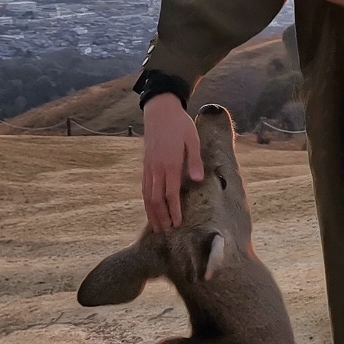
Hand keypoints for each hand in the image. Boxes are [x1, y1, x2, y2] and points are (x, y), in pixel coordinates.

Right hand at [141, 94, 202, 230]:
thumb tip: (198, 180)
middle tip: (167, 232)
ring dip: (152, 212)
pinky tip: (150, 210)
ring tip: (157, 227)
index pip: (171, 193)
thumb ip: (194, 161)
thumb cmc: (179, 125)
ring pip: (147, 195)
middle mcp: (156, 168)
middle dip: (161, 217)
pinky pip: (144, 187)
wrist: (159, 111)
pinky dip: (146, 201)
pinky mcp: (145, 165)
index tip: (177, 223)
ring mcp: (149, 167)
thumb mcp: (192, 139)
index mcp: (170, 163)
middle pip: (156, 199)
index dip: (174, 210)